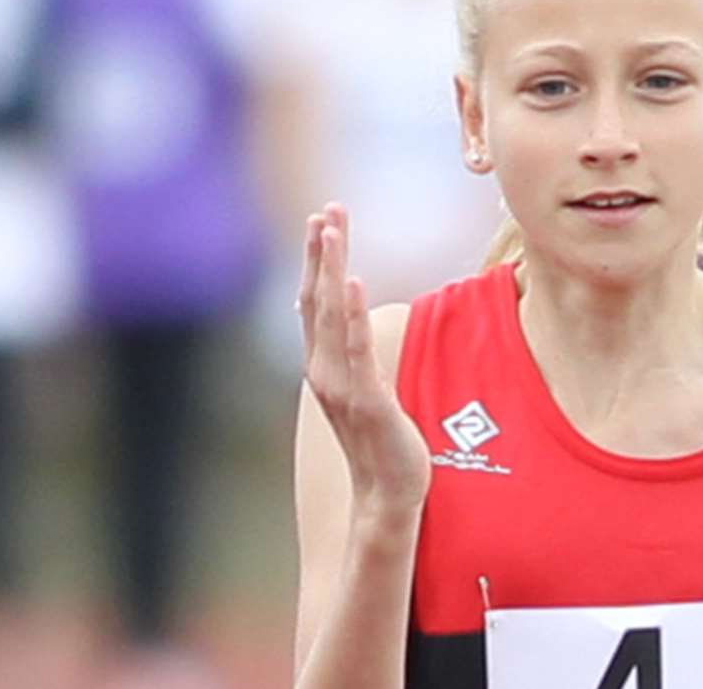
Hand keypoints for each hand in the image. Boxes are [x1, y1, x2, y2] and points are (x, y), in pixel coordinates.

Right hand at [299, 203, 431, 514]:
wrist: (387, 492)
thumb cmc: (382, 439)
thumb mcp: (366, 387)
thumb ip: (356, 354)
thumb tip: (357, 323)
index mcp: (324, 364)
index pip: (315, 300)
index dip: (318, 259)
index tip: (323, 219)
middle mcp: (324, 369)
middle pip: (318, 298)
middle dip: (322, 251)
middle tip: (326, 209)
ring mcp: (342, 384)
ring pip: (332, 315)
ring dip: (332, 268)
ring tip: (332, 230)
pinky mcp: (367, 399)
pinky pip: (357, 348)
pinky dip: (353, 314)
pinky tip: (354, 282)